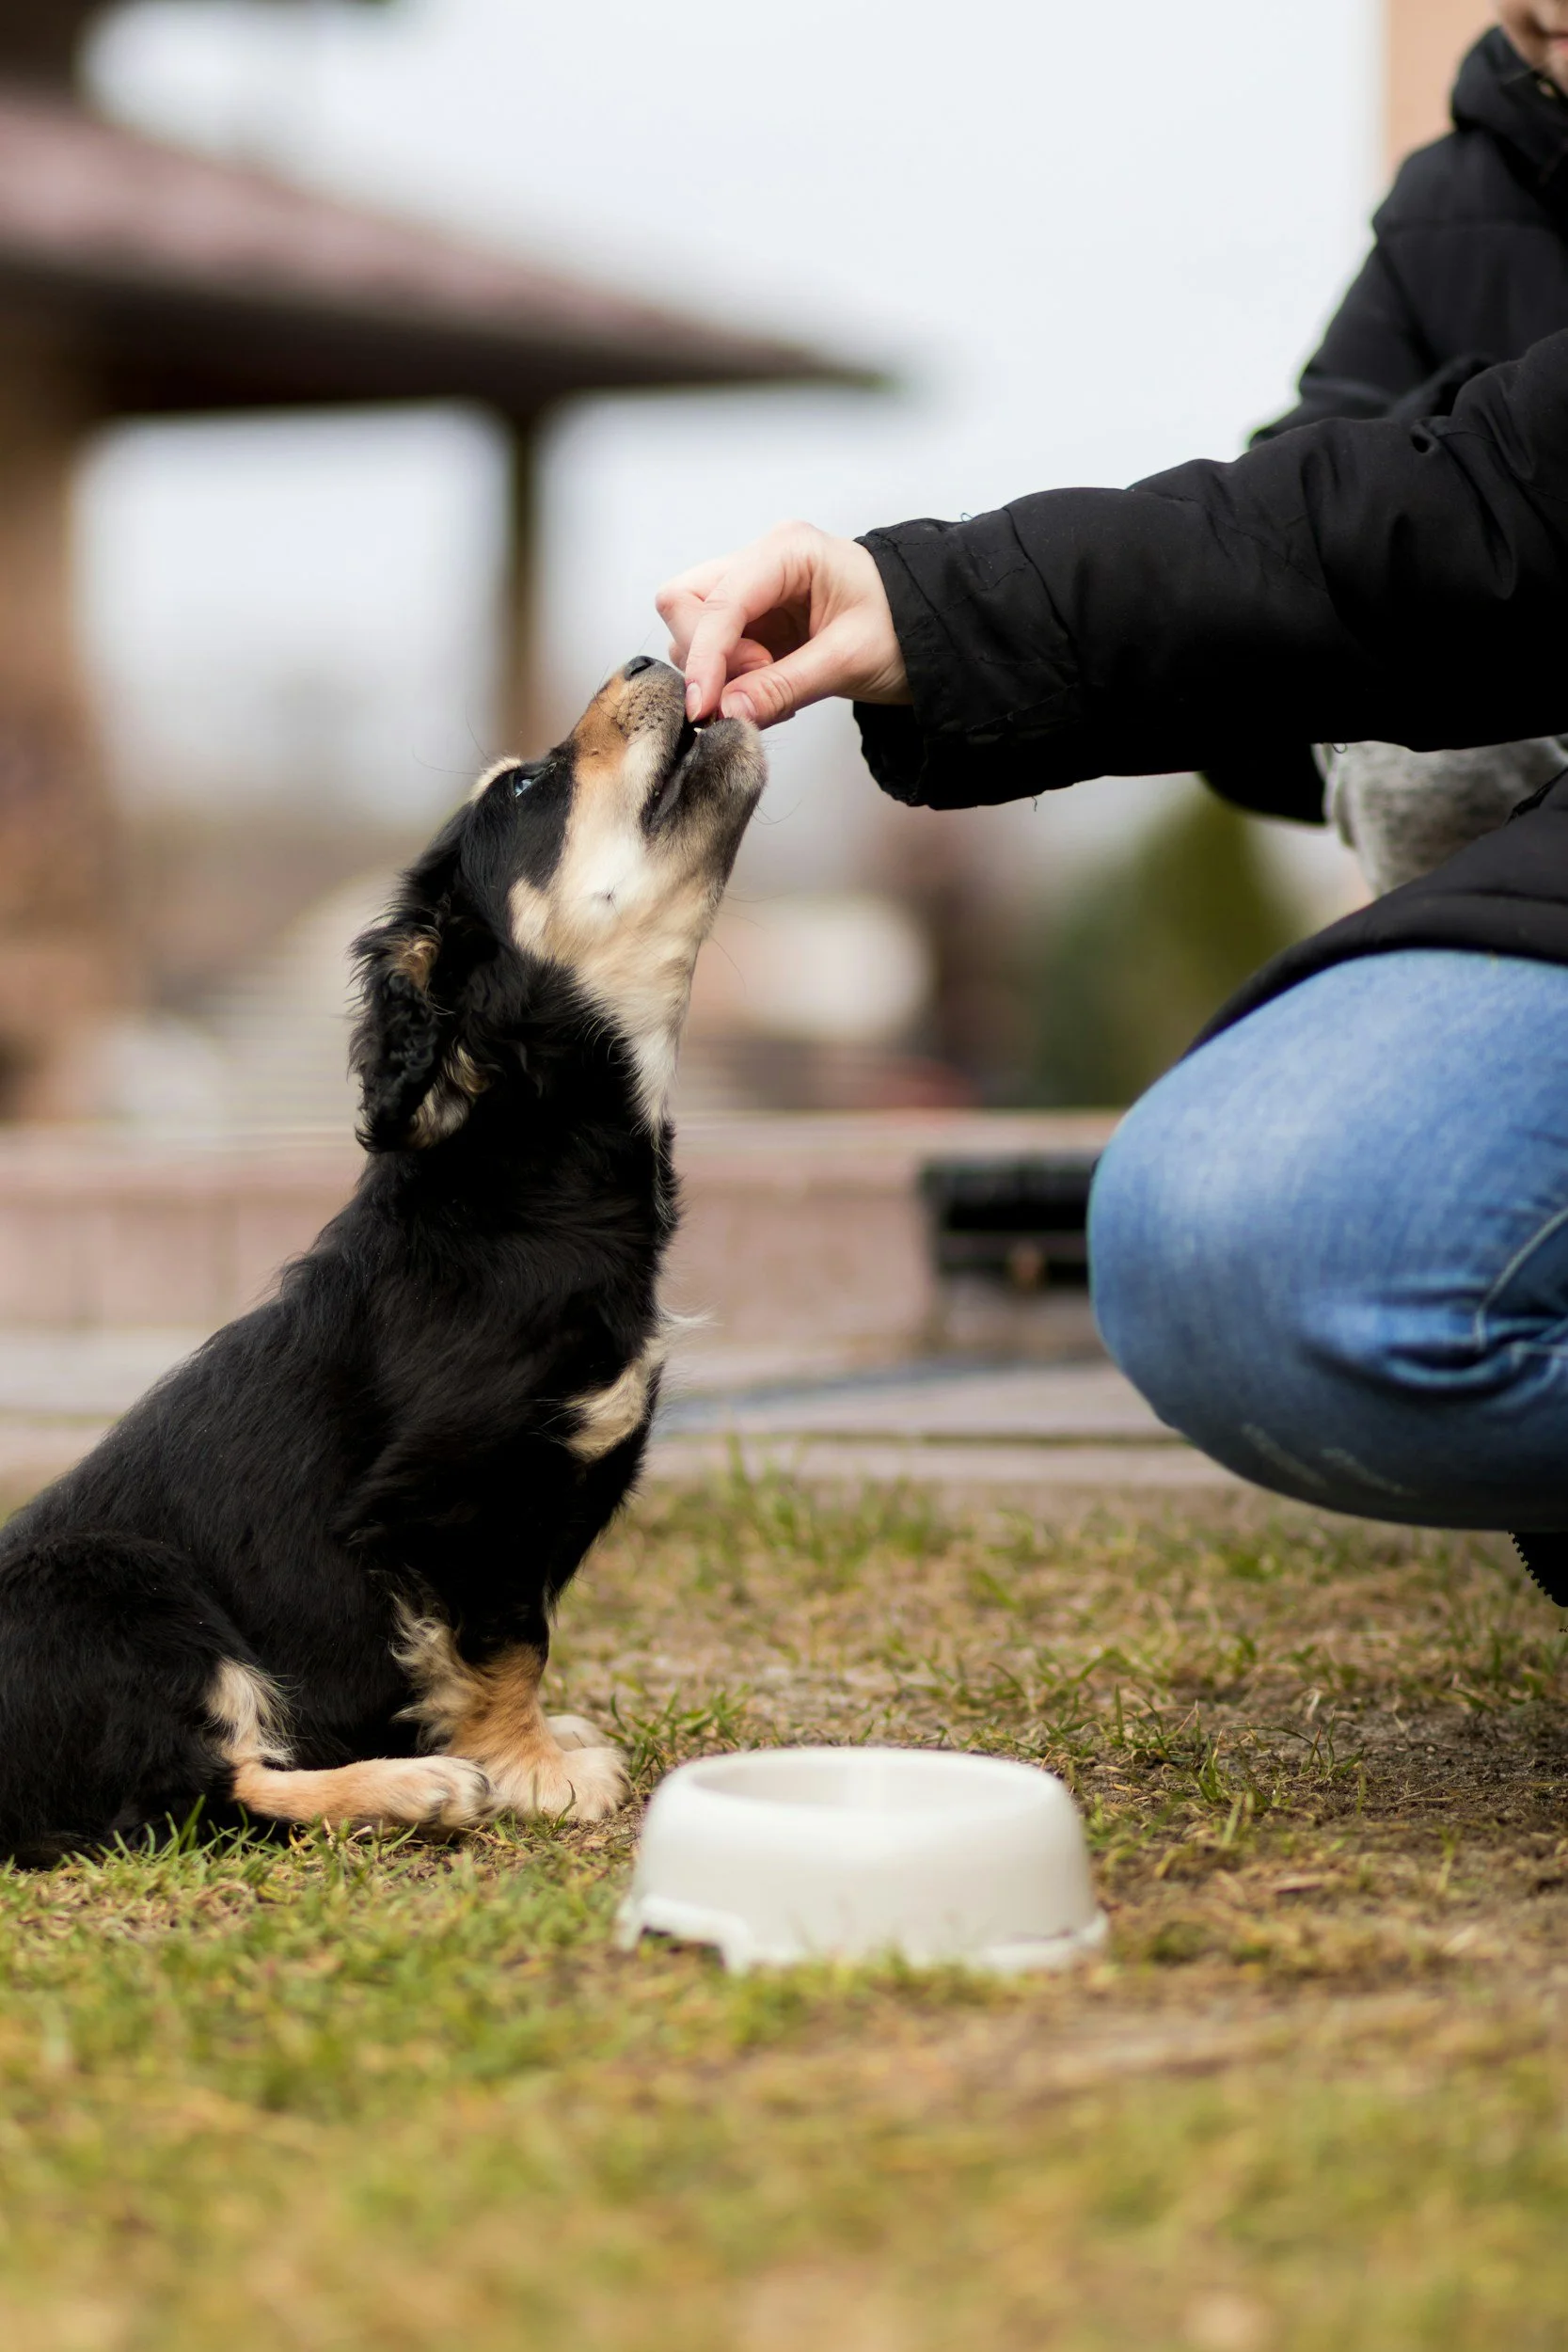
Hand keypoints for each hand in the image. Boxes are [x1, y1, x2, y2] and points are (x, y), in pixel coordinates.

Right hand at [656, 521, 909, 726]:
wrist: (933, 633)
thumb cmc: (904, 629)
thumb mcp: (848, 660)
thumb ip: (783, 687)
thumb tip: (727, 713)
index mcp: (788, 551)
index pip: (717, 600)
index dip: (703, 655)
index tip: (703, 707)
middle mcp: (763, 562)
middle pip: (685, 602)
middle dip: (706, 656)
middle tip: (756, 686)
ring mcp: (756, 591)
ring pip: (693, 628)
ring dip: (720, 672)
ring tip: (774, 690)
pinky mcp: (756, 621)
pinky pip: (718, 651)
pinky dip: (732, 680)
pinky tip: (772, 691)